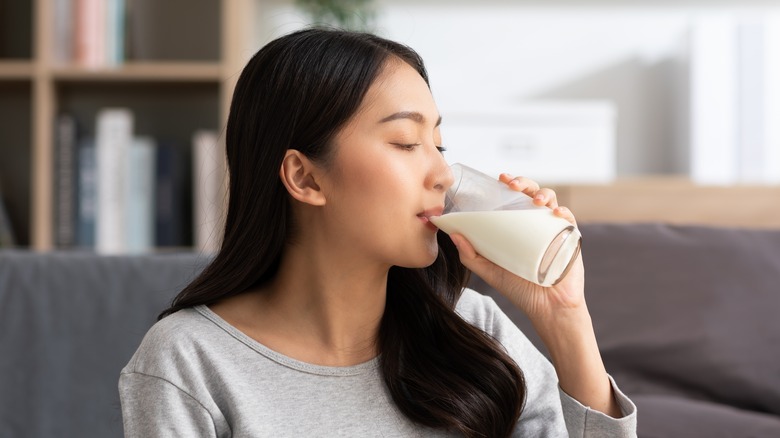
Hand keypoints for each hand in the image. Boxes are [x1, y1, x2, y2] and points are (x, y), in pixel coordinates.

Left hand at [448, 173, 585, 320]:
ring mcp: (554, 229)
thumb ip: (471, 255)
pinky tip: (555, 213)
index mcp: (518, 225)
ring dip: (543, 194)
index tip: (500, 178)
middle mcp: (536, 223)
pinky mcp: (571, 239)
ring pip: (551, 200)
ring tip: (534, 200)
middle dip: (523, 182)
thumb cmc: (519, 288)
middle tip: (512, 184)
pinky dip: (563, 212)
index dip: (509, 184)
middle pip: (532, 193)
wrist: (547, 308)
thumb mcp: (490, 271)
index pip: (514, 198)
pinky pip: (569, 219)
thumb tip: (454, 234)